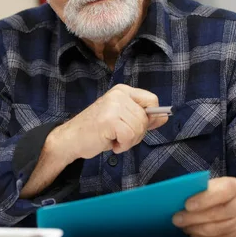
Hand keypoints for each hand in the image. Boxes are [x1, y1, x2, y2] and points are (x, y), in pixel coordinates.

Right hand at [52, 84, 167, 160]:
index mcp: (123, 91)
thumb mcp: (122, 120)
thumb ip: (142, 117)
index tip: (139, 127)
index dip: (150, 117)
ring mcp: (114, 106)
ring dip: (129, 141)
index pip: (152, 100)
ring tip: (113, 138)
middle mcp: (119, 94)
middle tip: (119, 136)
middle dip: (137, 133)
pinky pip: (129, 136)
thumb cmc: (96, 131)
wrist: (70, 139)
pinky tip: (111, 143)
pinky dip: (122, 145)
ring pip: (139, 128)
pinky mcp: (109, 119)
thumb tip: (165, 116)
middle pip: (146, 117)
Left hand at [172, 177, 235, 236]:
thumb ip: (200, 189)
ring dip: (194, 229)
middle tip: (177, 219)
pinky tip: (193, 233)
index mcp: (234, 187)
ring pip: (213, 230)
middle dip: (192, 218)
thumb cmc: (220, 194)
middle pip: (214, 214)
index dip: (202, 199)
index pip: (219, 192)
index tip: (187, 205)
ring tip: (184, 226)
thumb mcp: (213, 185)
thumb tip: (179, 196)